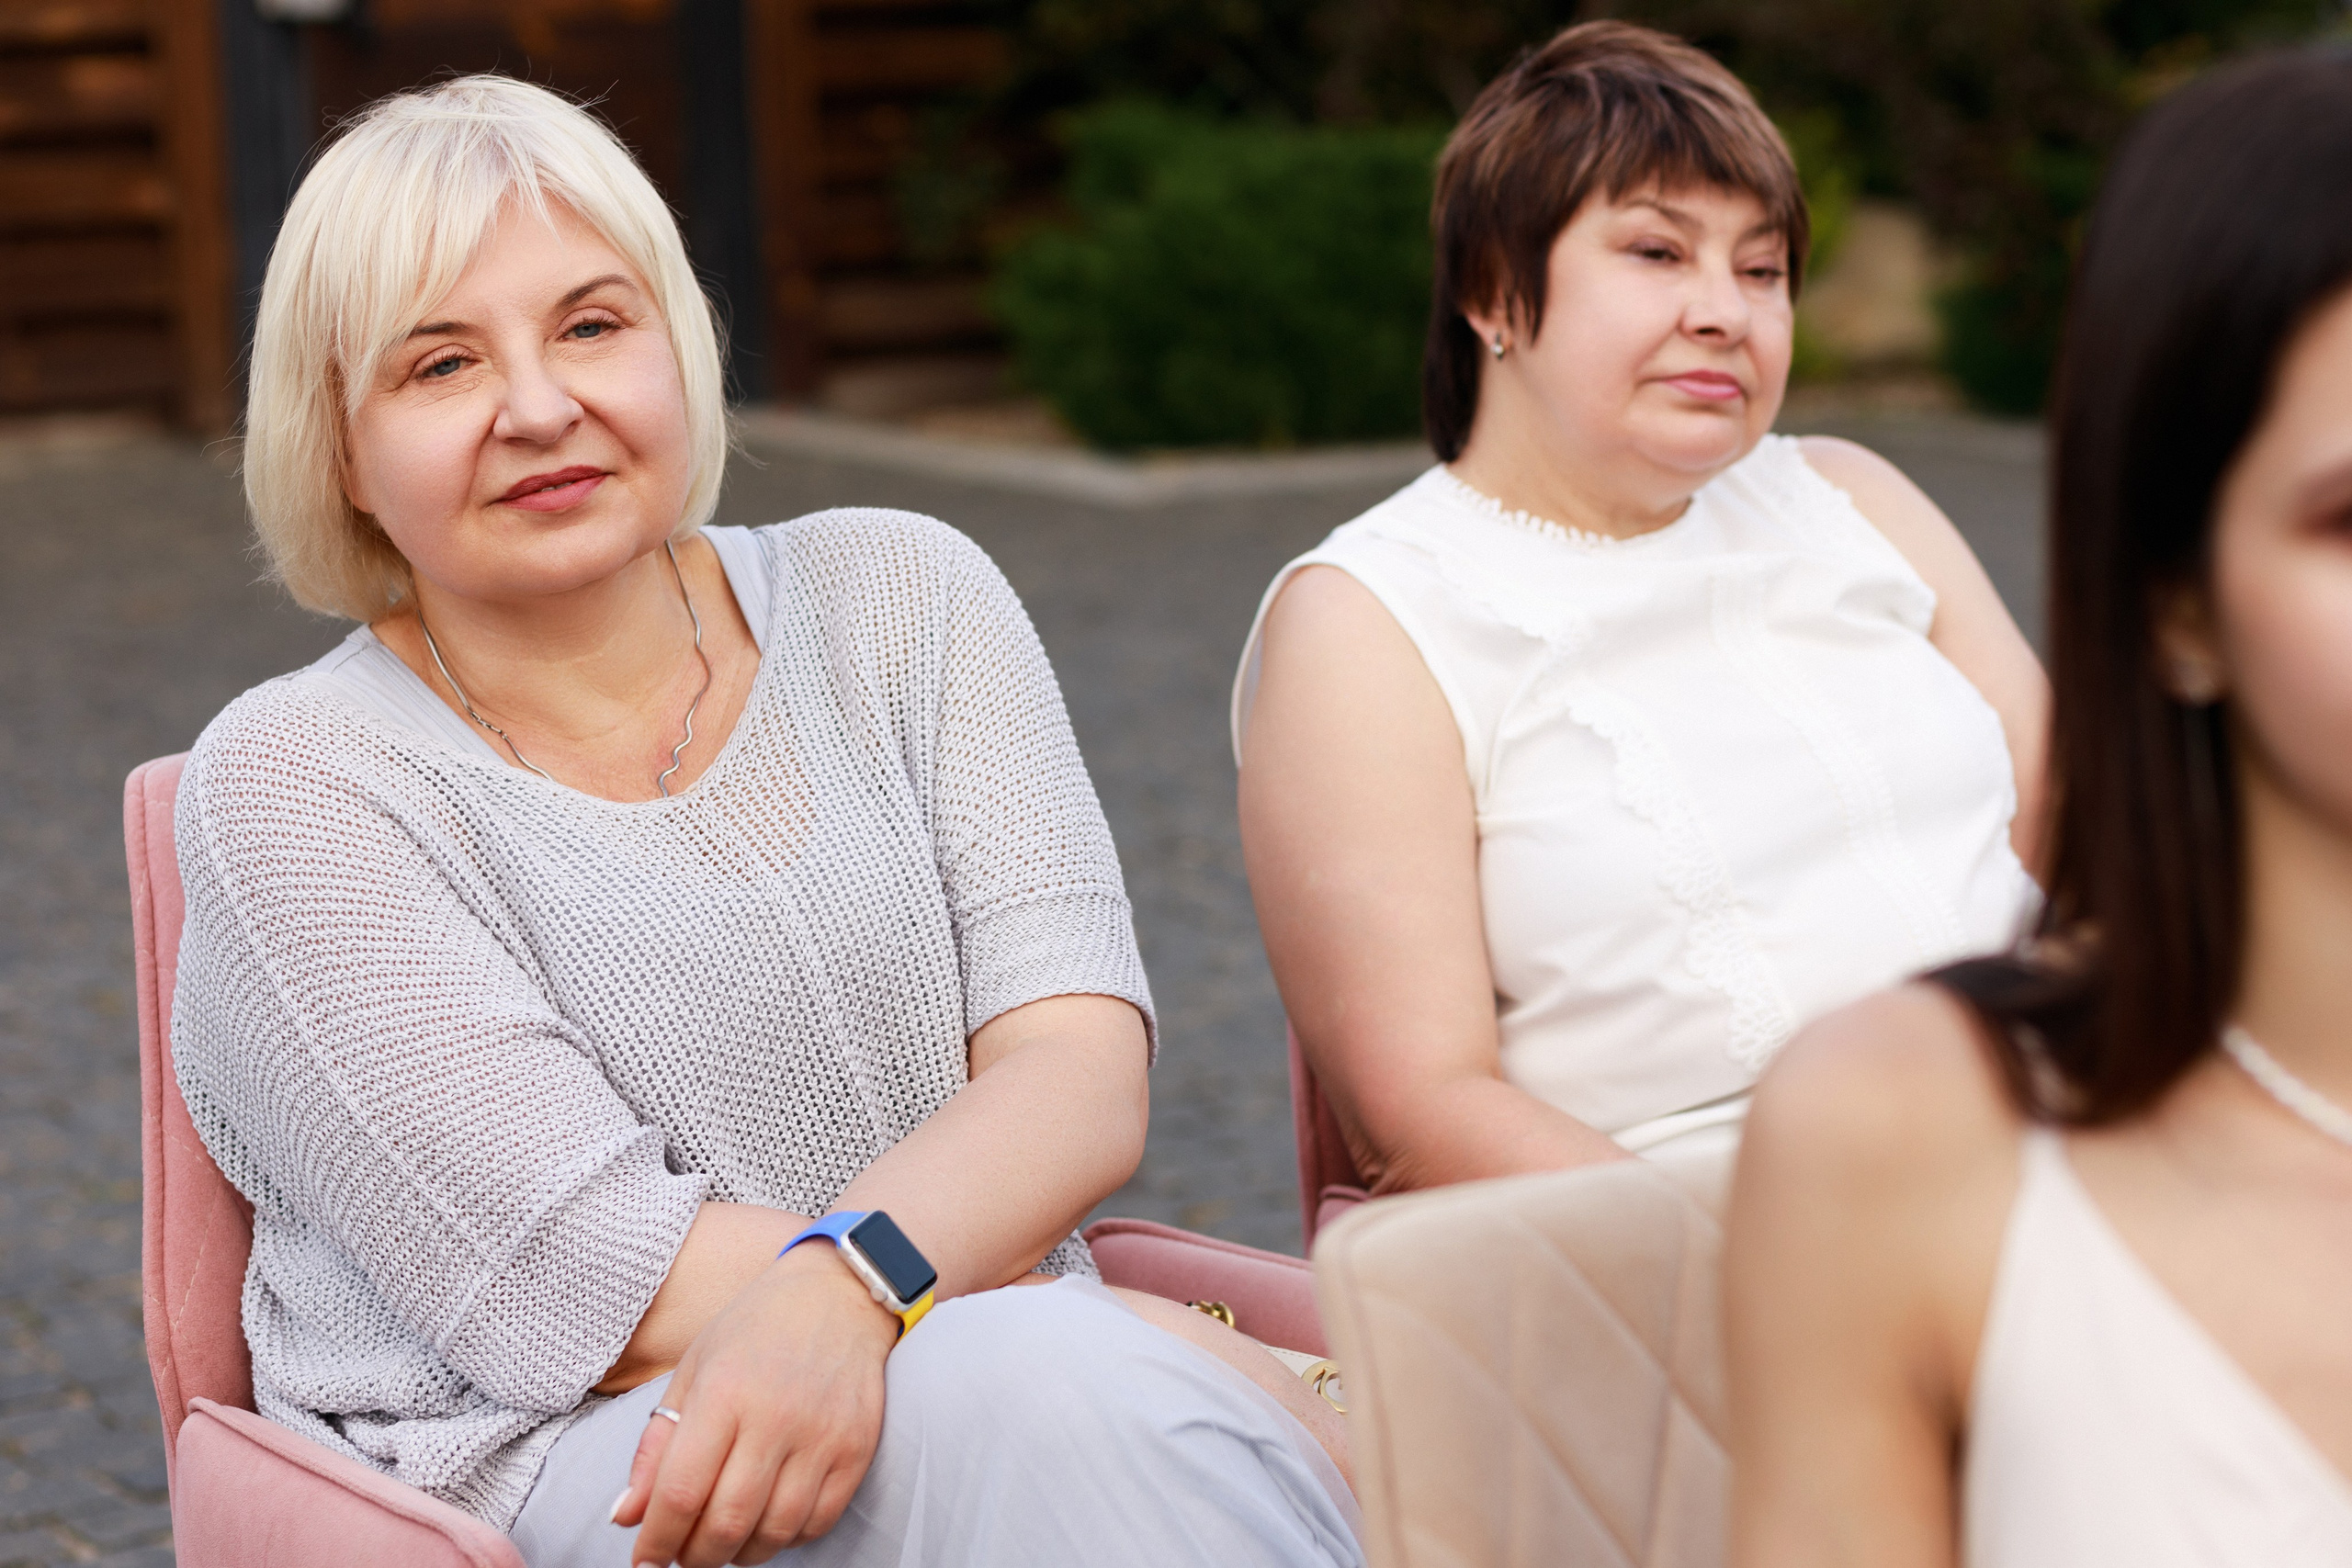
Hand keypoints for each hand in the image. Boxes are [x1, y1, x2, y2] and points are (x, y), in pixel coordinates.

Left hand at [611, 1241, 900, 1566]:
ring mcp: (822, 1436)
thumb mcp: (692, 1371)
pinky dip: (786, 1539)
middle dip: (695, 1557)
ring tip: (724, 1541)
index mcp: (723, 1393)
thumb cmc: (754, 1329)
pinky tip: (767, 1523)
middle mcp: (775, 1418)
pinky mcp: (857, 1449)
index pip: (680, 1493)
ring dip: (739, 1554)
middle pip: (727, 1523)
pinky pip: (818, 1522)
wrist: (838, 1295)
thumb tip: (626, 1516)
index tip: (645, 1558)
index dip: (656, 1540)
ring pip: (774, 1532)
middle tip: (683, 1555)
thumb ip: (657, 1446)